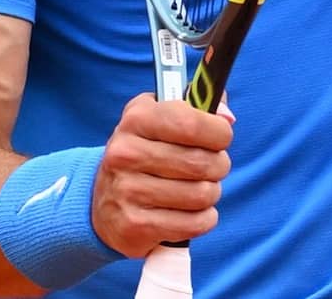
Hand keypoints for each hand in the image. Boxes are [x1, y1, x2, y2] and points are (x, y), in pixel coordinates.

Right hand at [92, 92, 233, 256]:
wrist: (104, 200)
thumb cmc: (145, 150)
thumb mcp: (161, 115)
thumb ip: (198, 105)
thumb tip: (227, 118)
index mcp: (136, 118)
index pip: (191, 124)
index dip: (218, 132)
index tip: (222, 137)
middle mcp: (127, 153)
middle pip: (200, 162)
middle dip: (219, 165)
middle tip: (215, 165)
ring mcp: (128, 191)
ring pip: (201, 195)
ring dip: (212, 193)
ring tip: (201, 188)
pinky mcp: (134, 226)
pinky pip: (193, 224)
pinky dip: (204, 219)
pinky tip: (193, 211)